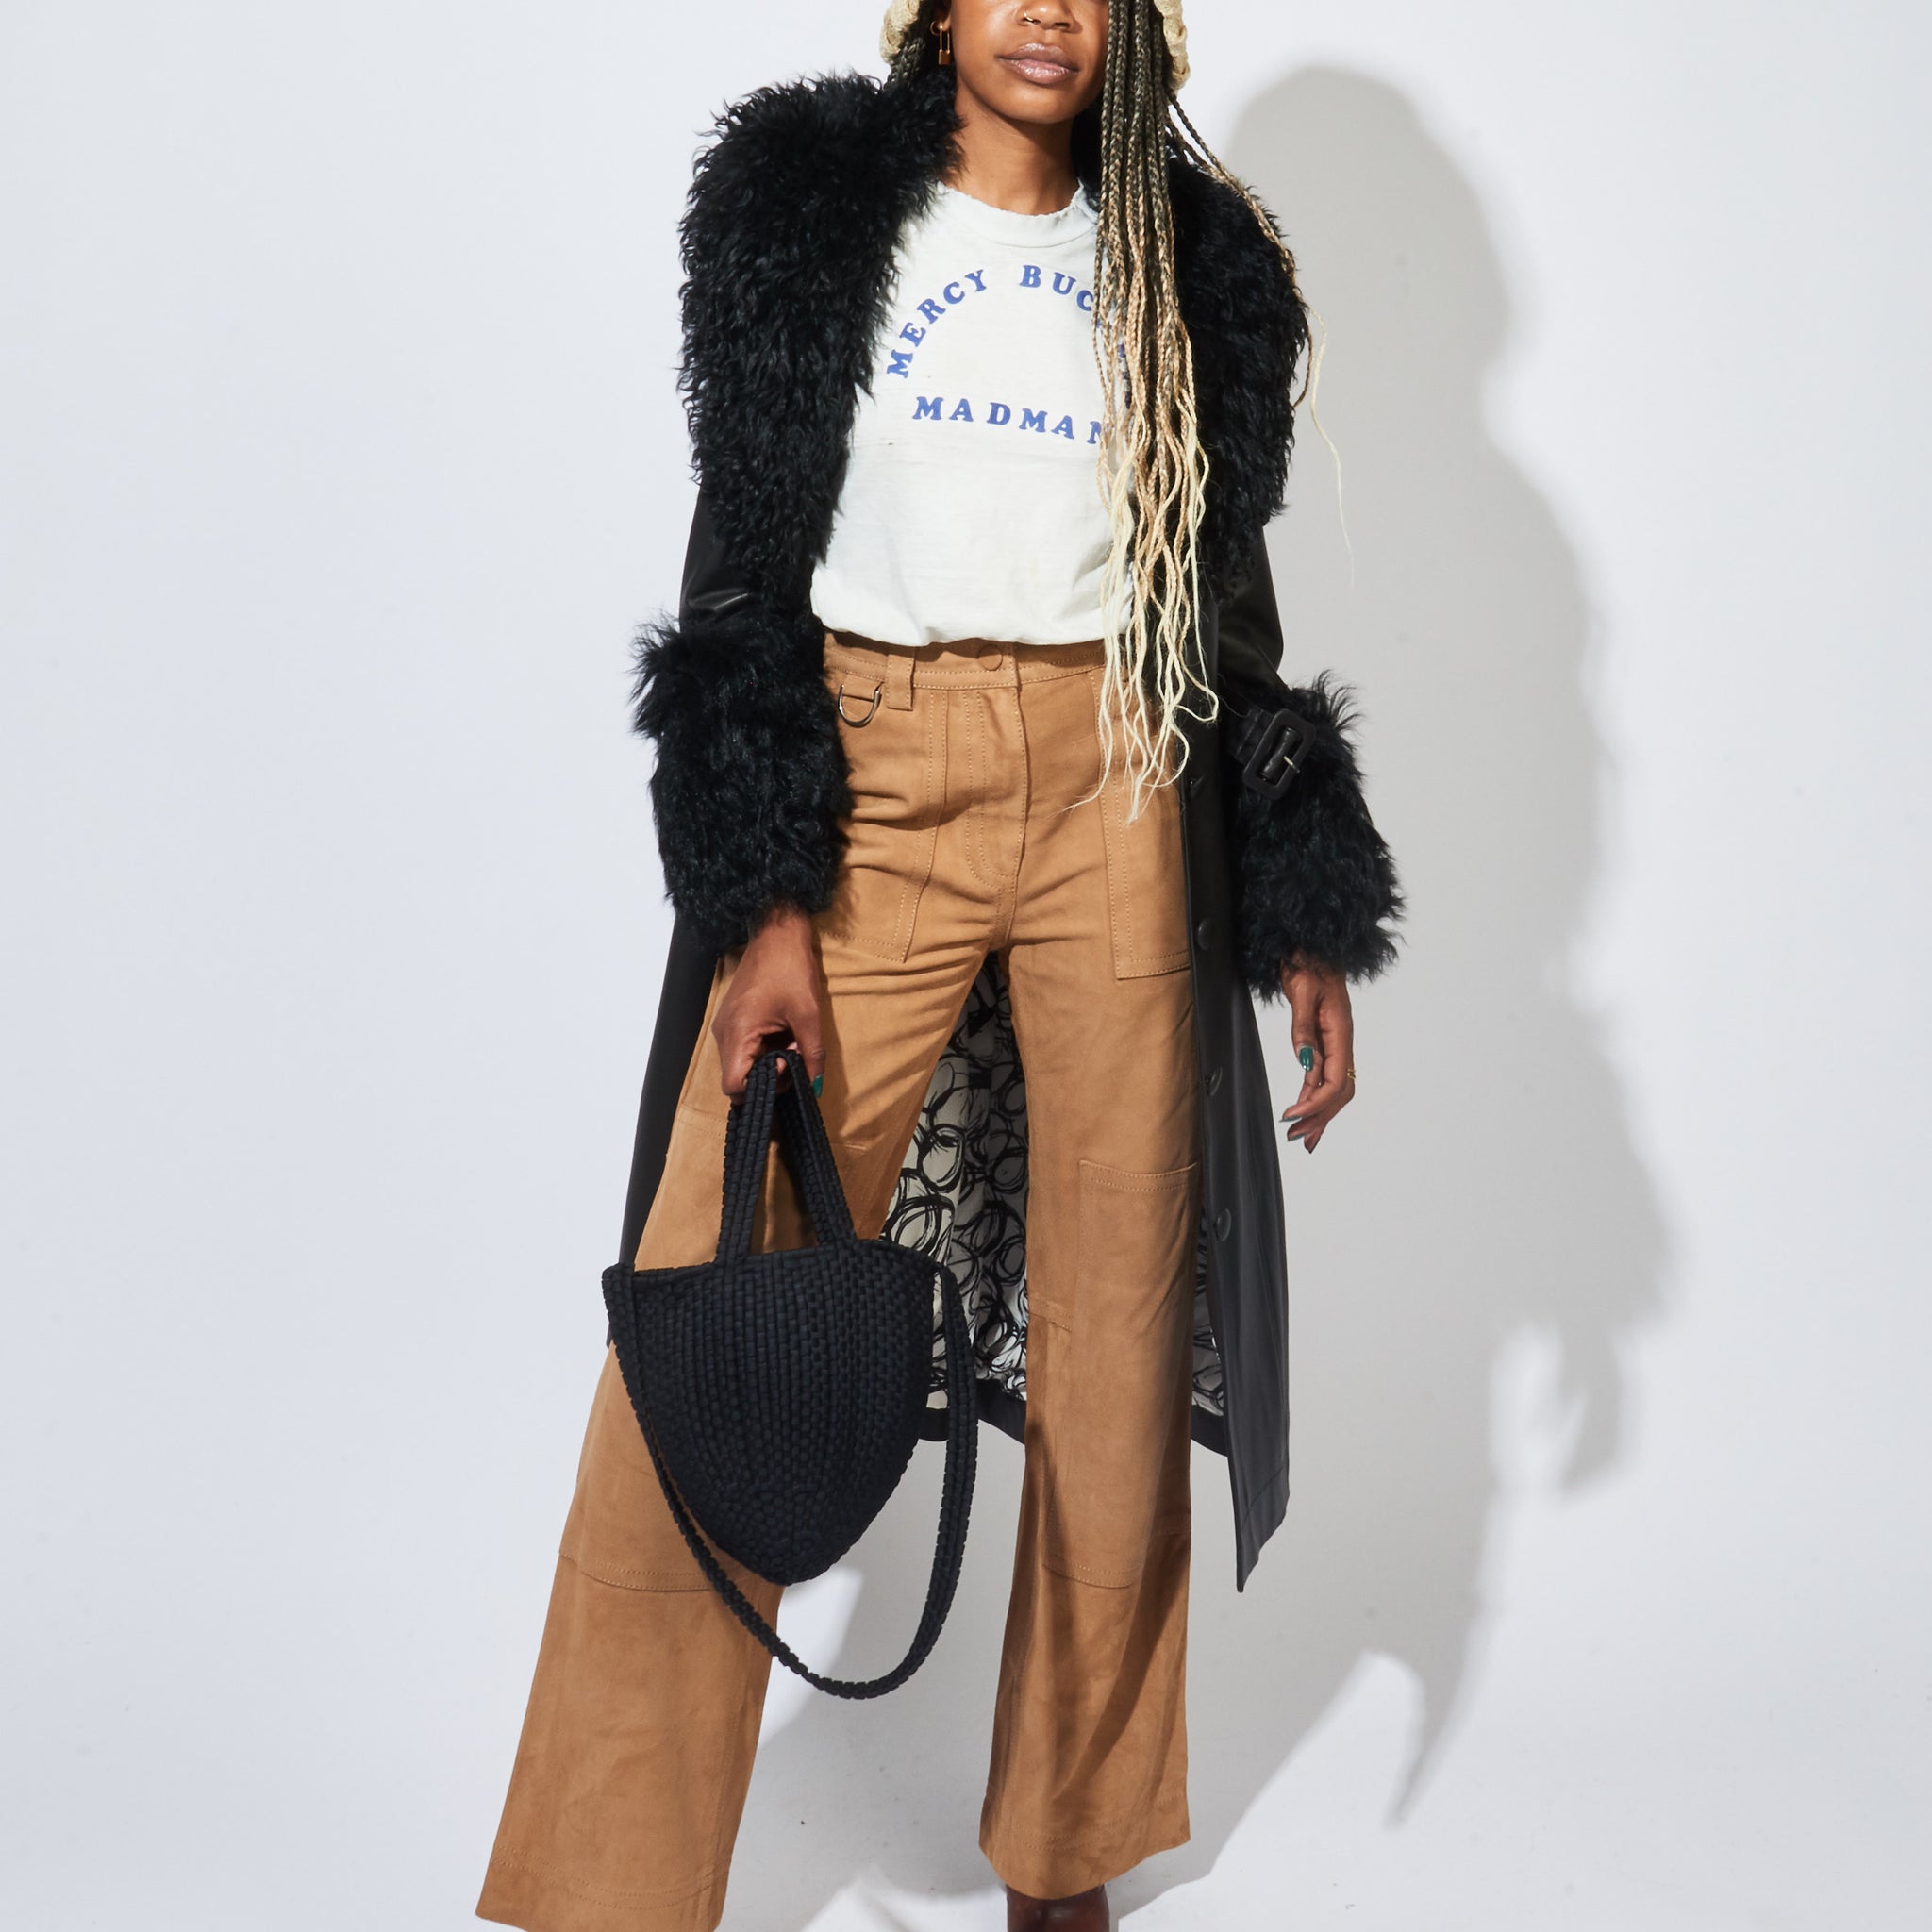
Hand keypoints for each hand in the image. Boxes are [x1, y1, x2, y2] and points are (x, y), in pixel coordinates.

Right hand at [712, 906, 826, 1099]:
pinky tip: (784, 1031)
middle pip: (740, 1076)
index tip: (785, 1066)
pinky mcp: (733, 1020)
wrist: (777, 935)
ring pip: (745, 1062)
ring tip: (792, 1038)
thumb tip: (815, 1084)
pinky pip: (746, 1047)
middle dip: (771, 1073)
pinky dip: (766, 1048)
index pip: (734, 1086)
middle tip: (796, 1051)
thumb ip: (812, 1055)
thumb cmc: (790, 969)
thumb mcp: (808, 1016)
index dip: (761, 1088)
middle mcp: (724, 1034)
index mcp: (737, 1033)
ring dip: (770, 1059)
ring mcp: (726, 1026)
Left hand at [1279, 957, 1354, 1153]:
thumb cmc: (1309, 964)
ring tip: (1302, 1138)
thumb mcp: (1303, 991)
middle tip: (1295, 1137)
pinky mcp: (1323, 1043)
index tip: (1293, 1117)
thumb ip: (1303, 1027)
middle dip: (1320, 1116)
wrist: (1311, 949)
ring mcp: (1334, 1044)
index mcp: (1341, 1032)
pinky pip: (1323, 1078)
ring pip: (1333, 1089)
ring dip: (1318, 1114)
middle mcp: (1342, 1042)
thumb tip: (1305, 1062)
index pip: (1336, 1079)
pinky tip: (1304, 1112)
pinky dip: (1313, 1098)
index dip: (1316, 1102)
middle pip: (1339, 1091)